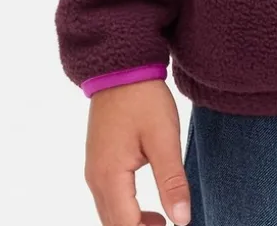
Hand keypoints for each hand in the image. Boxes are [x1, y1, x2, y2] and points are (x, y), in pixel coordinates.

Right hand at [85, 78, 190, 225]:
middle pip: (114, 225)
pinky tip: (148, 208)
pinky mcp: (98, 161)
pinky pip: (108, 199)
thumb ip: (172, 182)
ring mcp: (94, 170)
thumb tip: (181, 220)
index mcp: (110, 176)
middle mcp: (96, 179)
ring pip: (110, 215)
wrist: (121, 67)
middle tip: (168, 225)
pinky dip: (126, 211)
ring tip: (162, 222)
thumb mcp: (164, 139)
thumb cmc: (144, 99)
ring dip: (132, 224)